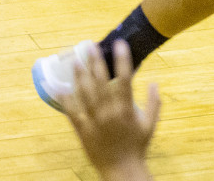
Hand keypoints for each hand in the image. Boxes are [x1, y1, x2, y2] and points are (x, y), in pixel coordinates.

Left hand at [65, 40, 159, 180]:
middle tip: (90, 46)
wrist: (120, 168)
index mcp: (126, 109)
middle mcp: (109, 112)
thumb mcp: (151, 124)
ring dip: (79, 76)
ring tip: (75, 60)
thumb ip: (154, 102)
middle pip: (101, 82)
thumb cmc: (138, 146)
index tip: (119, 44)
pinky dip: (65, 99)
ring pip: (85, 93)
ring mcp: (93, 120)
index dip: (122, 60)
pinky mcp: (82, 129)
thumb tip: (154, 83)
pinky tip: (60, 87)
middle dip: (96, 62)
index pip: (125, 79)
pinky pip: (72, 112)